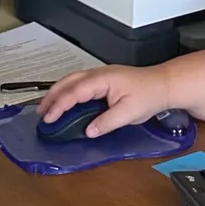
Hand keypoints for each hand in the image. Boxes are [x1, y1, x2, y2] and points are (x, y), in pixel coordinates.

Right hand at [36, 65, 171, 137]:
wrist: (164, 85)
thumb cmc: (149, 94)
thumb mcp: (130, 112)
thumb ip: (108, 122)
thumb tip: (89, 131)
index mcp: (103, 79)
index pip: (75, 91)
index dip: (60, 105)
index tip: (49, 118)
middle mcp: (98, 74)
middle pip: (67, 82)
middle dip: (51, 97)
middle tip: (40, 113)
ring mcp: (100, 75)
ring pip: (71, 81)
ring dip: (57, 93)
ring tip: (47, 108)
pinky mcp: (103, 80)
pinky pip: (79, 83)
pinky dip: (67, 92)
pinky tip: (65, 102)